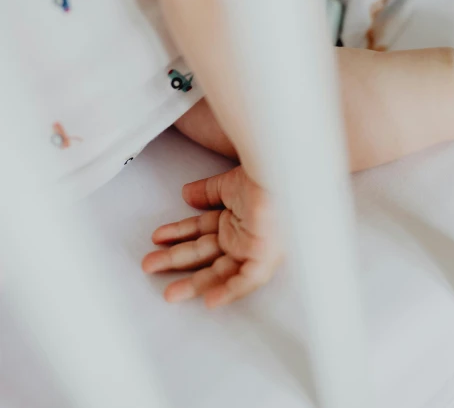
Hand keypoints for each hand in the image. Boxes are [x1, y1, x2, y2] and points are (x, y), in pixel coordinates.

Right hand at [142, 166, 282, 307]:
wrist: (282, 174)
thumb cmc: (264, 177)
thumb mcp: (229, 185)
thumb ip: (207, 192)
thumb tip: (185, 194)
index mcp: (234, 220)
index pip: (200, 231)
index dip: (178, 234)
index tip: (157, 238)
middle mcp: (242, 237)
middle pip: (205, 254)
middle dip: (176, 261)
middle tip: (149, 266)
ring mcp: (253, 248)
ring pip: (219, 272)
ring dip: (194, 283)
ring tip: (168, 293)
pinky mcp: (265, 257)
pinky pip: (247, 280)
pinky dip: (229, 290)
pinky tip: (210, 301)